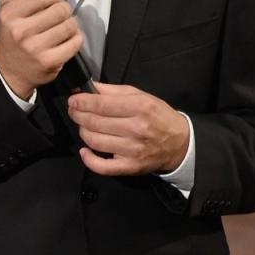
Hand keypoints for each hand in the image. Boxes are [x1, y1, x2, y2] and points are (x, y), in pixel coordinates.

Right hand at [0, 0, 83, 98]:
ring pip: (70, 25)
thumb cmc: (11, 37)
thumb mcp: (5, 13)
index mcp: (9, 15)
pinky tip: (68, 40)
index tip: (52, 1)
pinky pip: (75, 43)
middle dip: (64, 10)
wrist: (8, 71)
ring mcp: (36, 48)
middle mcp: (21, 31)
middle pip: (60, 9)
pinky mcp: (50, 62)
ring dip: (71, 24)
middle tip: (60, 15)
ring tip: (64, 27)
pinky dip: (75, 39)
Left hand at [67, 83, 189, 176]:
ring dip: (83, 132)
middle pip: (95, 122)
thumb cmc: (159, 116)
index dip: (82, 102)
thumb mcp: (141, 96)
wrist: (180, 143)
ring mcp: (133, 150)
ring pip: (95, 141)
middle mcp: (137, 129)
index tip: (73, 100)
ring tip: (83, 126)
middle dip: (78, 115)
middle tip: (74, 111)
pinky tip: (84, 151)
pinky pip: (102, 167)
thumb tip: (89, 87)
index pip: (101, 104)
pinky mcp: (131, 167)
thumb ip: (114, 91)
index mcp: (140, 107)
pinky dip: (88, 160)